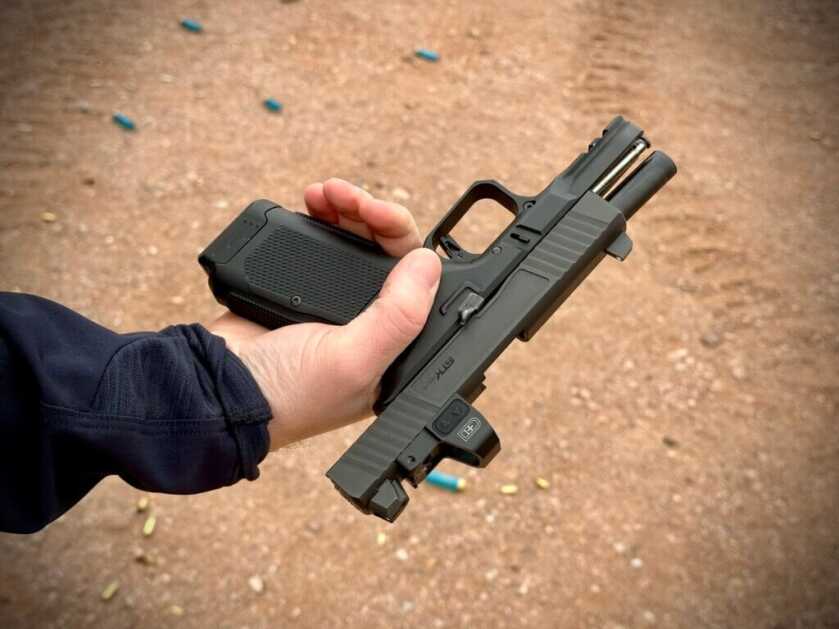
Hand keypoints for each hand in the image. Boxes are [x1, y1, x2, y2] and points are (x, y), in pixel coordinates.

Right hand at [208, 179, 441, 448]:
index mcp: (391, 345)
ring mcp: (335, 300)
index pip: (419, 284)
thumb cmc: (286, 393)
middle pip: (389, 253)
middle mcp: (368, 321)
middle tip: (354, 199)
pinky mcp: (301, 284)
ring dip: (350, 209)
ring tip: (327, 192)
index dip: (409, 246)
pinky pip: (324, 240)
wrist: (216, 387)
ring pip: (358, 240)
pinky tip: (315, 202)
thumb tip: (428, 263)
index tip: (386, 219)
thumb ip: (399, 315)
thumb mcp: (354, 360)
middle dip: (376, 217)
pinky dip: (323, 216)